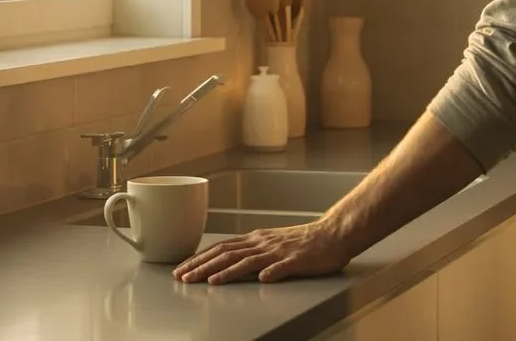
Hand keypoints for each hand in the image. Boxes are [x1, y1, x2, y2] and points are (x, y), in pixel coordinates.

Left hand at [174, 219, 353, 284]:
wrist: (333, 234)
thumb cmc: (304, 242)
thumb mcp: (272, 243)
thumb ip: (253, 251)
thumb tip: (230, 262)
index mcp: (256, 239)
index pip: (221, 247)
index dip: (199, 258)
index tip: (181, 269)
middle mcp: (262, 243)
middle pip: (227, 253)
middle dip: (202, 266)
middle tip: (182, 277)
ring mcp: (278, 252)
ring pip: (246, 261)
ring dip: (225, 271)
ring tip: (207, 282)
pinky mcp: (295, 261)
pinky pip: (281, 267)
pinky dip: (269, 272)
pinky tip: (260, 280)